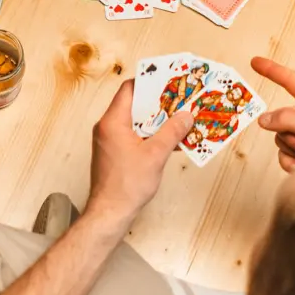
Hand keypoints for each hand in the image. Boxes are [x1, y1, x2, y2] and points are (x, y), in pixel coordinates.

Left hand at [85, 80, 192, 235]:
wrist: (109, 213)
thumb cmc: (128, 184)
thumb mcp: (155, 155)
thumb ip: (171, 132)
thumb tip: (187, 115)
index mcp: (113, 121)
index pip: (129, 89)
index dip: (149, 83)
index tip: (168, 81)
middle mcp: (107, 126)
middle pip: (133, 104)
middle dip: (157, 102)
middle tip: (179, 99)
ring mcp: (109, 139)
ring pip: (134, 121)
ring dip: (155, 120)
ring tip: (178, 118)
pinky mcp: (113, 152)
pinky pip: (133, 134)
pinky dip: (149, 134)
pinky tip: (169, 140)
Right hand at [252, 56, 294, 171]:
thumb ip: (288, 119)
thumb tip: (264, 119)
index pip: (290, 81)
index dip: (272, 70)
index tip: (255, 62)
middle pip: (280, 117)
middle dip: (290, 132)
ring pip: (280, 138)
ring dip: (294, 149)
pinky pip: (284, 156)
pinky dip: (293, 163)